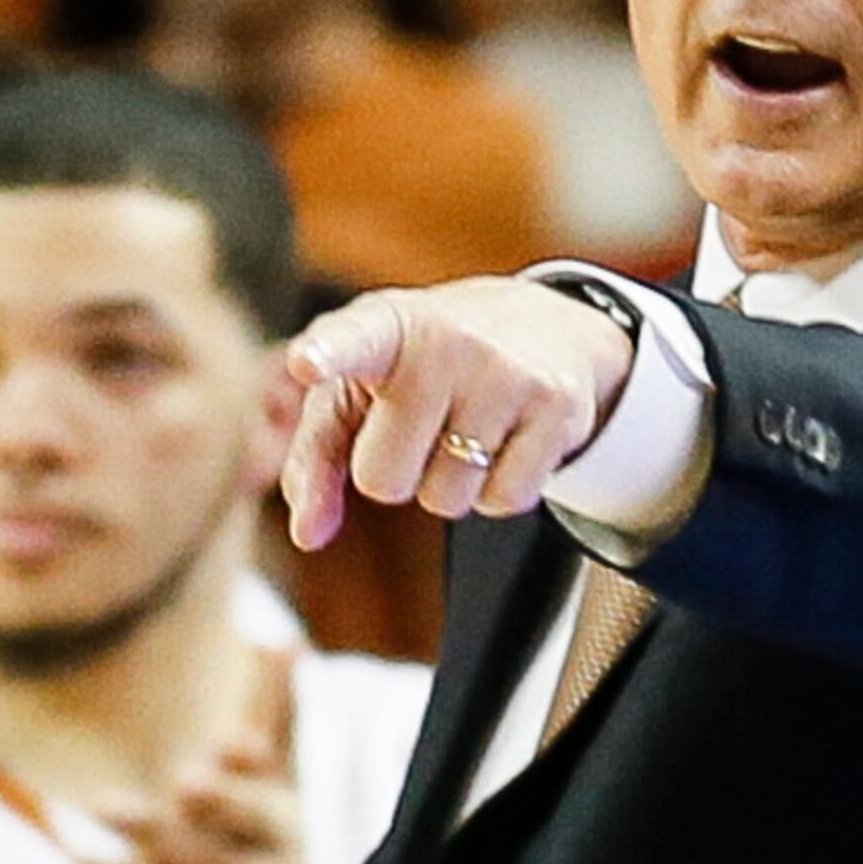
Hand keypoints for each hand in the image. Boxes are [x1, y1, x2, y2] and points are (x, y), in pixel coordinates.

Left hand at [263, 279, 636, 554]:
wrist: (543, 327)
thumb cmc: (421, 370)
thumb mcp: (358, 394)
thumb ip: (317, 460)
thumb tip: (309, 536)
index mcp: (382, 327)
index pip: (349, 342)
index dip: (326, 357)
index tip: (306, 364)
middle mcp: (443, 339)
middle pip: (384, 481)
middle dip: (398, 473)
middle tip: (423, 424)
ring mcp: (505, 371)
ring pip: (447, 500)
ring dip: (451, 483)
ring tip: (469, 426)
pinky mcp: (556, 406)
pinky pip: (503, 501)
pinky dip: (498, 490)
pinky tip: (507, 439)